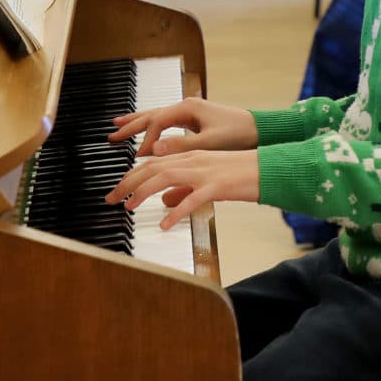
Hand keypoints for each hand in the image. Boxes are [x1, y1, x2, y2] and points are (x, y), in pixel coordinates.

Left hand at [103, 149, 259, 230]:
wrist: (270, 169)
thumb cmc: (241, 175)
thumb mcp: (207, 180)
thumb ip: (184, 189)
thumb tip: (164, 203)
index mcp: (191, 156)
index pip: (153, 162)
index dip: (132, 175)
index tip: (117, 189)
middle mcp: (194, 160)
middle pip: (152, 168)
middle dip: (128, 182)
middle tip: (111, 198)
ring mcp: (205, 172)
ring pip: (166, 177)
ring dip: (143, 192)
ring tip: (129, 207)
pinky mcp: (218, 186)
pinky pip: (193, 199)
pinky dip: (177, 212)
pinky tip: (166, 225)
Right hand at [108, 95, 258, 156]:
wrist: (261, 131)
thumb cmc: (239, 135)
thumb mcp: (209, 142)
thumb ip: (181, 145)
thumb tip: (155, 149)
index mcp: (188, 108)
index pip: (157, 123)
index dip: (146, 141)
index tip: (139, 158)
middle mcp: (186, 107)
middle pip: (151, 115)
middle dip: (131, 126)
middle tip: (112, 136)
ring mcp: (190, 113)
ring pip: (157, 117)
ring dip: (138, 123)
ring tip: (119, 127)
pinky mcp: (195, 121)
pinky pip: (166, 123)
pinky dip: (153, 128)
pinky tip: (148, 135)